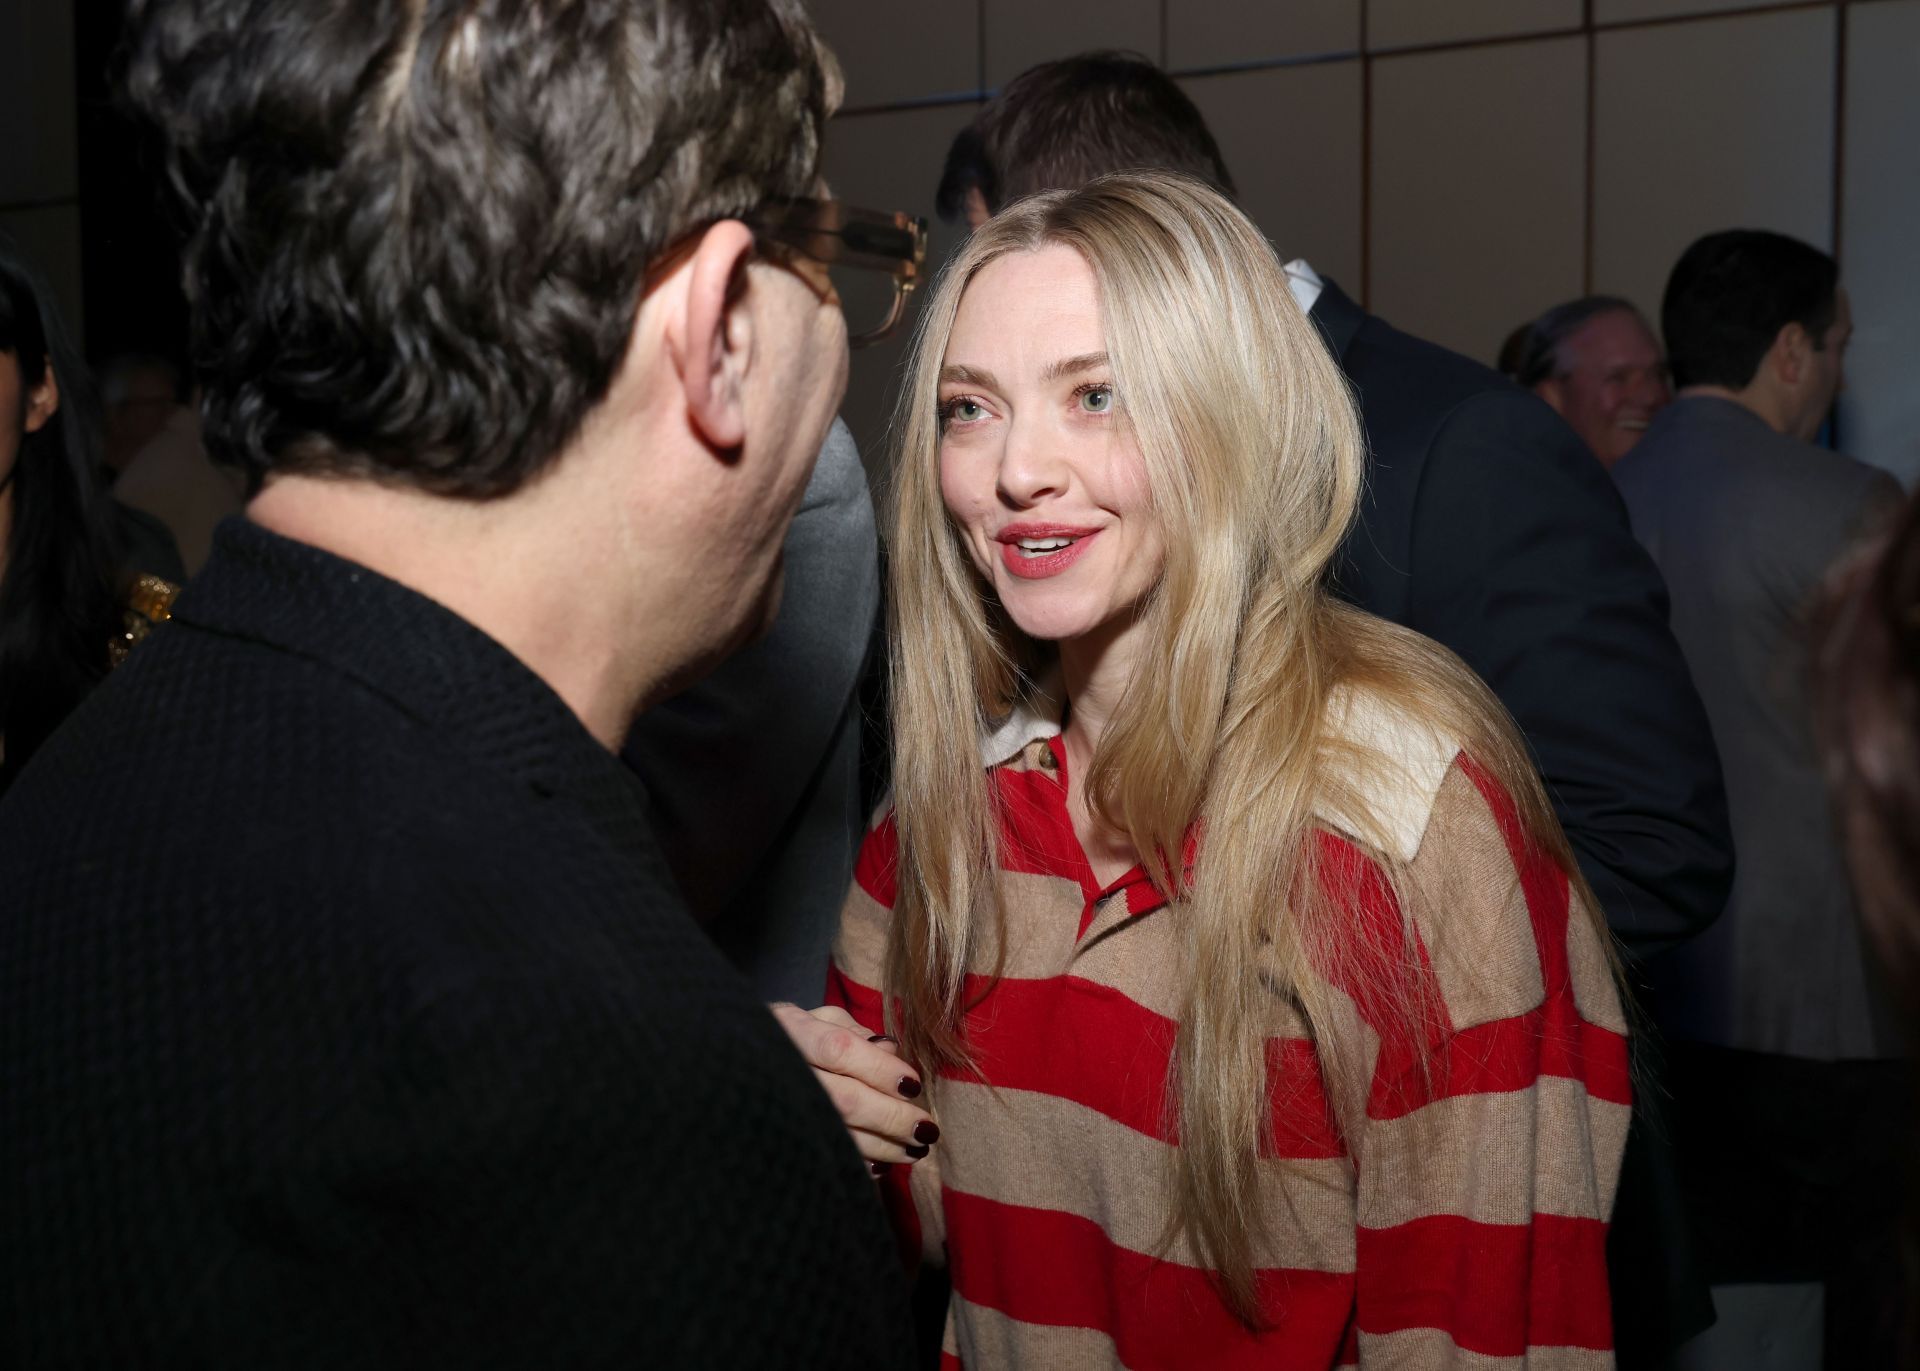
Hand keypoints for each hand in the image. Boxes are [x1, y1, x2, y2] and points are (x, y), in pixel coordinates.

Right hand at [770, 1003, 939, 1168]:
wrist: (733, 1065)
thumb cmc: (789, 1037)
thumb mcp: (817, 1020)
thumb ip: (856, 1034)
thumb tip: (892, 1054)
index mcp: (790, 1029)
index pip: (840, 1050)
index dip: (880, 1070)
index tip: (914, 1085)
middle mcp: (779, 1069)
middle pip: (844, 1099)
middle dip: (892, 1117)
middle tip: (927, 1130)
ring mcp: (773, 1110)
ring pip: (836, 1135)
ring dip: (882, 1147)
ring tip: (915, 1151)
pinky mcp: (775, 1143)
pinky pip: (821, 1159)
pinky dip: (856, 1165)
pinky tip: (882, 1164)